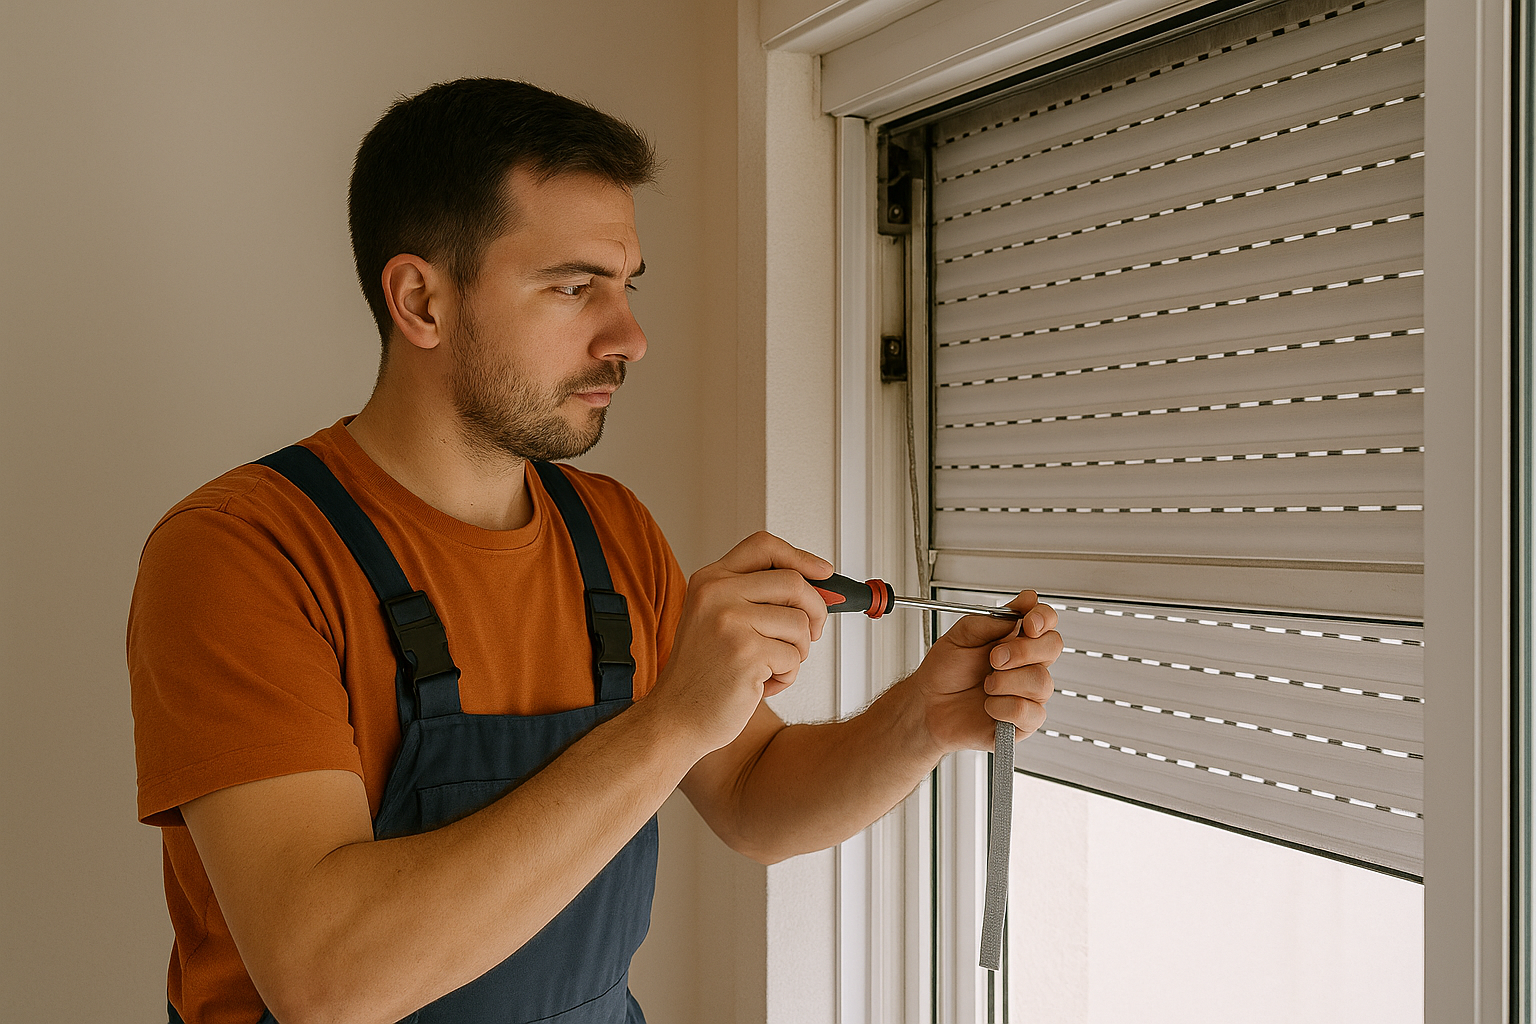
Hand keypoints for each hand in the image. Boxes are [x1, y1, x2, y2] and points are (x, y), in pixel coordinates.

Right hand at [651, 532, 831, 754]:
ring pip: (800, 624)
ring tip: (770, 667)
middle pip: (794, 583)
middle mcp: (716, 594)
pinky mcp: (746, 653)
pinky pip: (793, 658)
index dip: (800, 557)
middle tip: (810, 635)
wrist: (675, 718)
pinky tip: (760, 684)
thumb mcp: (717, 620)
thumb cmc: (703, 674)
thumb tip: (818, 587)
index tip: (823, 572)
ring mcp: (730, 622)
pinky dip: (786, 676)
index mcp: (709, 580)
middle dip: (816, 611)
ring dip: (797, 652)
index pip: (764, 547)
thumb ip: (757, 598)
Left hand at [907, 591, 1060, 754]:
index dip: (1043, 618)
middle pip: (1053, 647)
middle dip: (1023, 650)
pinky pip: (1030, 712)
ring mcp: (1028, 693)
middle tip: (993, 658)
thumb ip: (992, 620)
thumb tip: (1022, 605)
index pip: (1045, 621)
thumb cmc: (945, 672)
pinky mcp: (1024, 721)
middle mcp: (1026, 664)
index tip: (1028, 623)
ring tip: (985, 685)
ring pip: (1041, 681)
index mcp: (1014, 639)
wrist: (928, 706)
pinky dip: (1004, 707)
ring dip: (1007, 681)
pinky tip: (989, 706)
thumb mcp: (961, 636)